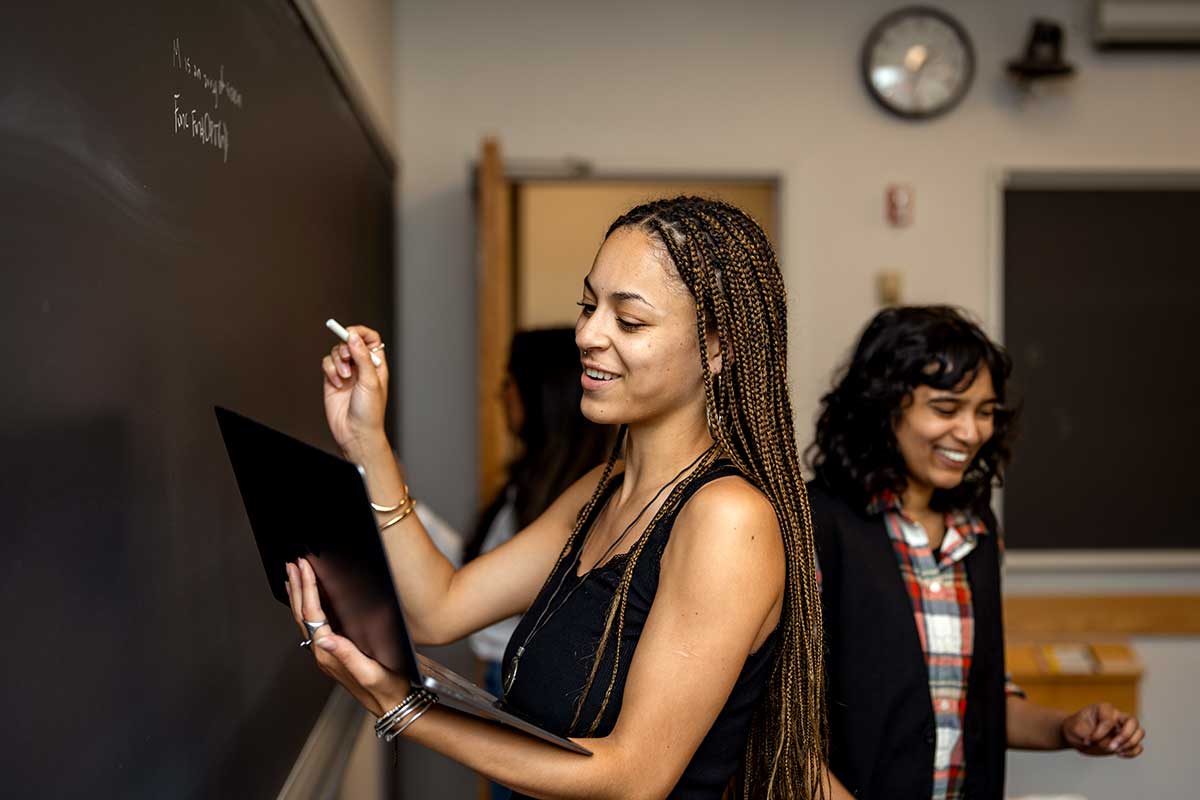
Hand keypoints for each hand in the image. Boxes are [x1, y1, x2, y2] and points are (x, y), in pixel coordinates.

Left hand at [285, 558, 409, 716]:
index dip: (307, 589)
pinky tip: (310, 602)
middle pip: (303, 615)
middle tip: (292, 564)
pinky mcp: (334, 653)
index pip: (312, 615)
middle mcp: (323, 653)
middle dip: (297, 587)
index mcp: (329, 654)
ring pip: (306, 620)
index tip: (304, 568)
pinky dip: (308, 608)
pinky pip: (314, 626)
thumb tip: (323, 638)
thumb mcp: (369, 672)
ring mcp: (327, 653)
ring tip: (293, 576)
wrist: (393, 705)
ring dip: (299, 596)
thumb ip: (346, 655)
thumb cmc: (386, 689)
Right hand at [321, 324, 388, 460]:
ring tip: (344, 377)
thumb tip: (353, 336)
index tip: (350, 333)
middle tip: (347, 359)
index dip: (360, 332)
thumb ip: (362, 356)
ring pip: (336, 352)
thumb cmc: (370, 411)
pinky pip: (327, 364)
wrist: (355, 432)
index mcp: (376, 364)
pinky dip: (330, 371)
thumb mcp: (370, 380)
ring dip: (338, 362)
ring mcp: (346, 373)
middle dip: (345, 348)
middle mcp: (361, 366)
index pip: (370, 338)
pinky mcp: (333, 380)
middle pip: (349, 342)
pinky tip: (337, 384)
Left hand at [1061, 702, 1144, 757]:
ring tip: (1115, 751)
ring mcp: (1123, 728)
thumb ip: (1093, 736)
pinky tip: (1119, 755)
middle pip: (1133, 721)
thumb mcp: (1077, 730)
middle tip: (1111, 747)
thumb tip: (1109, 745)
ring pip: (1140, 732)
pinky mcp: (1125, 740)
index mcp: (1104, 709)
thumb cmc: (1076, 729)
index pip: (1109, 720)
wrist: (1076, 736)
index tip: (1089, 740)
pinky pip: (1138, 746)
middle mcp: (1117, 716)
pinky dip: (1132, 752)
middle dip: (1125, 736)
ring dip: (1130, 745)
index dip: (1101, 733)